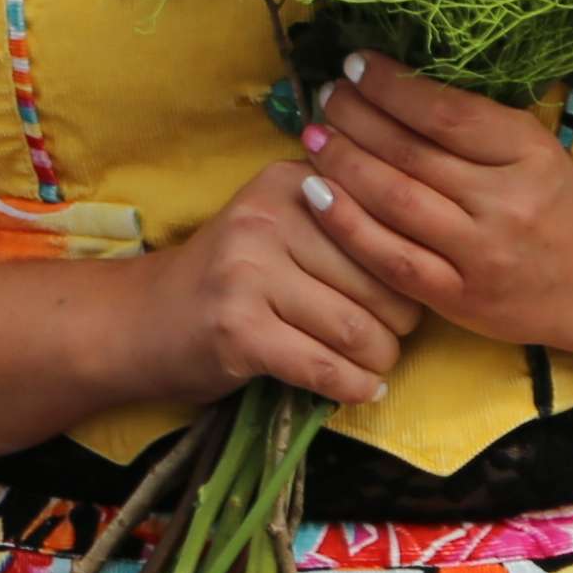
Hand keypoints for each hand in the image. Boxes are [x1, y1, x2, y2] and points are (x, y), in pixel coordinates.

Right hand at [131, 158, 422, 412]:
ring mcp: (248, 273)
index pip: (384, 220)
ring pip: (357, 327)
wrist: (140, 321)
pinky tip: (360, 390)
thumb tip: (432, 258)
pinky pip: (323, 366)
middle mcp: (267, 218)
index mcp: (288, 182)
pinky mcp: (238, 331)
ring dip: (379, 359)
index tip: (410, 291)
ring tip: (376, 365)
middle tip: (393, 338)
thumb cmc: (228, 279)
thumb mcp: (279, 227)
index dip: (409, 265)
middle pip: (378, 278)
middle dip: (400, 321)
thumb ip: (342, 225)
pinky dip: (353, 387)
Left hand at [298, 56, 572, 356]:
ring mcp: (481, 254)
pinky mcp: (461, 298)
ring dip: (342, 163)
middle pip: (410, 153)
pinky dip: (346, 225)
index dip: (392, 86)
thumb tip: (396, 85)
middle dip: (355, 118)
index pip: (446, 112)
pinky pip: (390, 260)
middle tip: (325, 96)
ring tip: (313, 136)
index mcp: (528, 153)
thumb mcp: (537, 152)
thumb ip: (478, 127)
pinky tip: (315, 194)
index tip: (357, 64)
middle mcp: (505, 202)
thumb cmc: (565, 206)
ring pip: (394, 201)